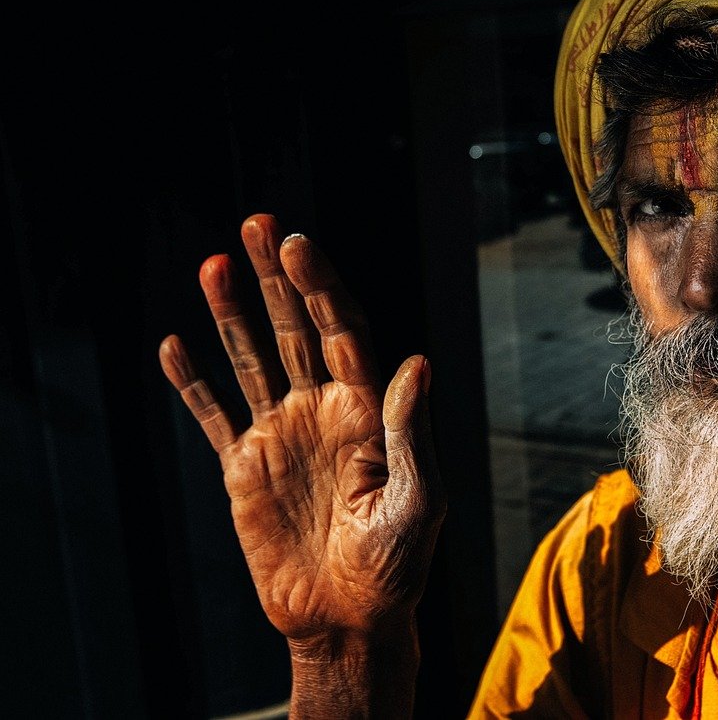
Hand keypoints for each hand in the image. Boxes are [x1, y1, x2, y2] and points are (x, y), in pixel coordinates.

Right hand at [158, 213, 443, 644]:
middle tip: (258, 224)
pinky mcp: (244, 467)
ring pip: (251, 359)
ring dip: (232, 314)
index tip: (298, 245)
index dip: (320, 287)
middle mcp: (324, 409)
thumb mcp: (419, 498)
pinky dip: (193, 383)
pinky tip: (175, 346)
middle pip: (295, 328)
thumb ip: (410, 431)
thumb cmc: (398, 563)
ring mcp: (282, 433)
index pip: (341, 330)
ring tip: (214, 263)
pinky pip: (213, 414)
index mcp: (366, 409)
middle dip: (278, 278)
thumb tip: (417, 362)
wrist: (349, 617)